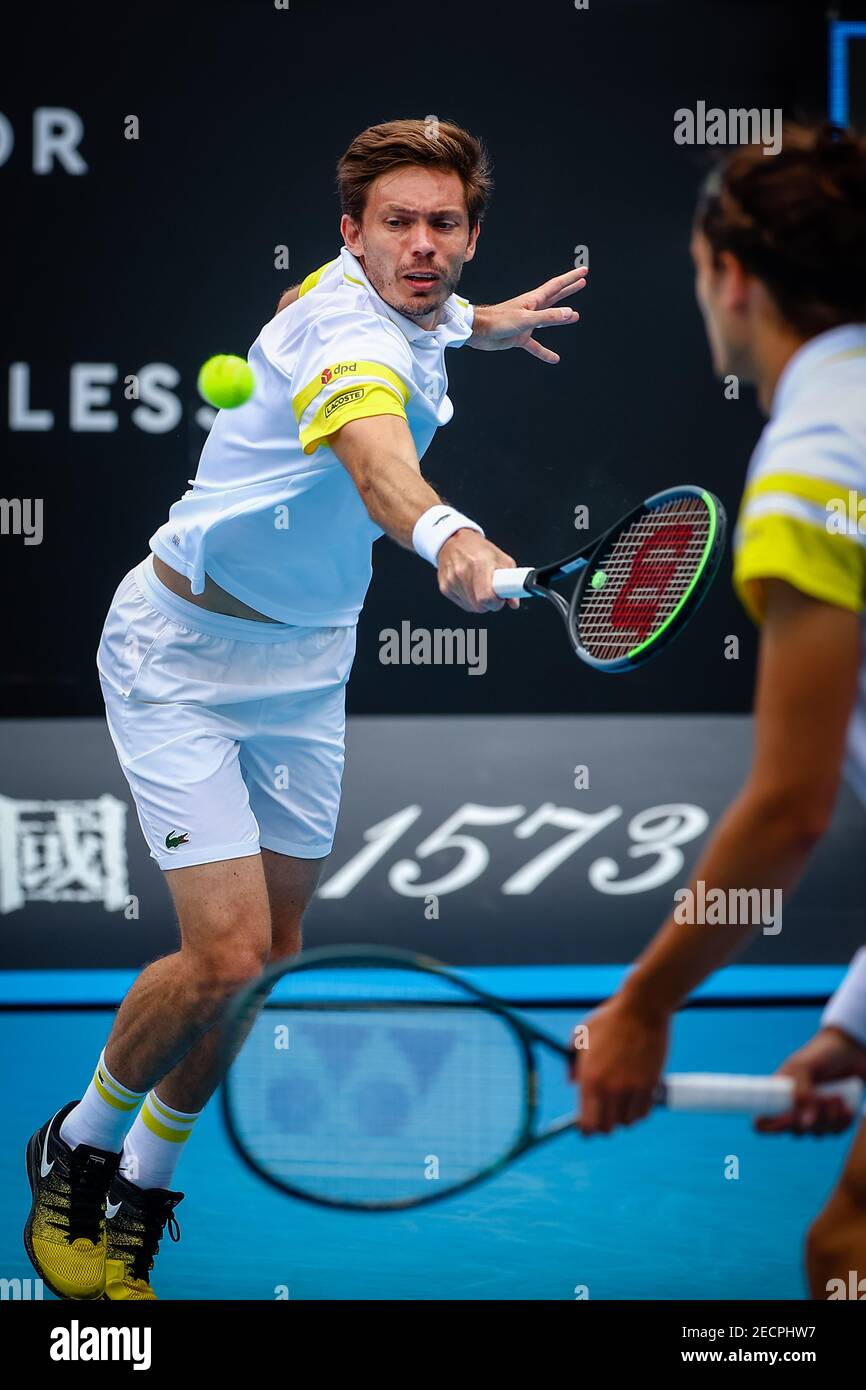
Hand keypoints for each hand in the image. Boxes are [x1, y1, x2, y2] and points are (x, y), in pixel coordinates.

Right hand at [437, 531, 519, 612]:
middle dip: (489, 604)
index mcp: (479, 564)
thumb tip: (514, 602)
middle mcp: (463, 572)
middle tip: (492, 593)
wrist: (453, 540)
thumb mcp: (500, 558)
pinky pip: (461, 604)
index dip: (496, 603)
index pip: (486, 597)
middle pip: (479, 606)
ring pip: (471, 607)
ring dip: (478, 602)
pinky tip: (470, 587)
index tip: (500, 599)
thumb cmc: (478, 549)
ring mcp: (451, 580)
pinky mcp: (444, 587)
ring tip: (480, 586)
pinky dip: (468, 599)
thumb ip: (511, 580)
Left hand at [467, 267, 586, 363]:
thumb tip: (570, 313)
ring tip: (576, 316)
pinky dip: (545, 351)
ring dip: (562, 316)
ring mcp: (527, 323)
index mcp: (533, 300)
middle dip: (569, 289)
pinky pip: (536, 345)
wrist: (478, 331)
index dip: (571, 279)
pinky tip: (554, 358)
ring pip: (549, 319)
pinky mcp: (520, 337)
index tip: (583, 272)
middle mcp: (532, 309)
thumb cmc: (498, 321)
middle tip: (582, 282)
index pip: (556, 286)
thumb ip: (548, 317)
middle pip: (555, 297)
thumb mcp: (526, 319)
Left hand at [571, 994, 669, 1134]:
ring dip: (622, 1118)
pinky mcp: (651, 1085)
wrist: (642, 1009)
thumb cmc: (609, 1020)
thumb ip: (571, 1063)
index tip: (586, 1129)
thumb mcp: (580, 1036)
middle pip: (607, 1128)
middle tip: (603, 1117)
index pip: (587, 1123)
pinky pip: (644, 1113)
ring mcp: (633, 1088)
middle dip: (603, 1126)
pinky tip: (633, 1101)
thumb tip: (572, 1082)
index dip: (585, 1130)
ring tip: (619, 1106)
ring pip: (627, 1123)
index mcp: (590, 1079)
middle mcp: (611, 1088)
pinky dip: (638, 1112)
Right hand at [755, 1028, 865, 1135]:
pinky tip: (847, 1108)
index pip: (763, 1122)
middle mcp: (794, 1109)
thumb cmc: (820, 1054)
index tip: (791, 1117)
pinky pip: (834, 1132)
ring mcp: (813, 1116)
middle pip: (795, 1131)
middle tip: (825, 1097)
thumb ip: (800, 1093)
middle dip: (813, 1117)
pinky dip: (843, 1123)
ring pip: (817, 1133)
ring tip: (839, 1097)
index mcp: (779, 1096)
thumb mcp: (803, 1067)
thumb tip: (804, 1123)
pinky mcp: (832, 1120)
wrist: (849, 1051)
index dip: (774, 1126)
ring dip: (831, 1117)